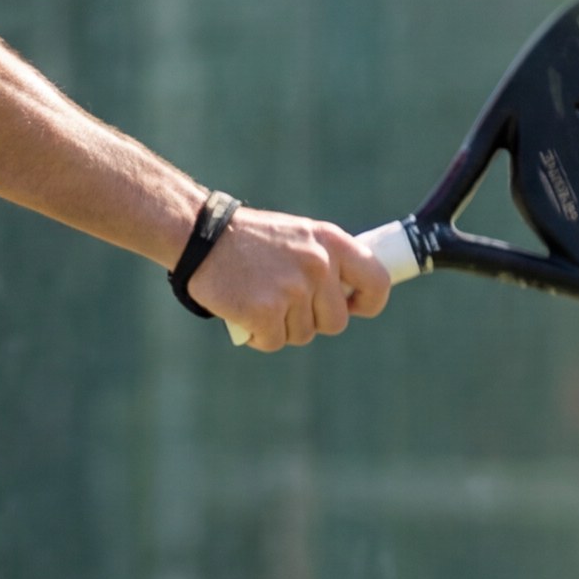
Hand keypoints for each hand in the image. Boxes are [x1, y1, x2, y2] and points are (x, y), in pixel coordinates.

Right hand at [189, 210, 391, 350]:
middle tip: (284, 303)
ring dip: (281, 327)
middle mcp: (318, 265)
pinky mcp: (265, 311)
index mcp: (331, 242)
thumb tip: (349, 299)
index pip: (377, 282)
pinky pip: (274, 342)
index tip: (353, 307)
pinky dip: (258, 336)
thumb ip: (326, 262)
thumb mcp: (299, 236)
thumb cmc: (251, 240)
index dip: (367, 302)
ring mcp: (292, 289)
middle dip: (311, 320)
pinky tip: (243, 313)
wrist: (201, 236)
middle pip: (335, 321)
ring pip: (302, 334)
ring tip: (258, 299)